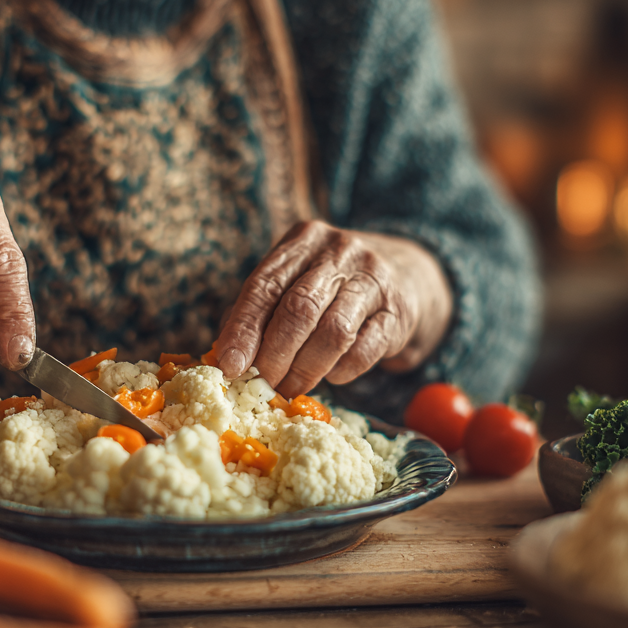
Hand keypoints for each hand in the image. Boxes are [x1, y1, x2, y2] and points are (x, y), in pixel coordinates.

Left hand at [214, 221, 451, 397]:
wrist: (403, 275)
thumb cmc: (330, 285)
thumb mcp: (293, 280)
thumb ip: (258, 311)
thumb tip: (225, 357)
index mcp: (302, 239)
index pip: (265, 285)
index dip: (244, 329)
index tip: (230, 366)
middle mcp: (339, 251)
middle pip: (299, 309)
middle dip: (275, 355)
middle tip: (262, 385)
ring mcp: (373, 278)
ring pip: (333, 332)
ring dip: (306, 369)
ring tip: (291, 387)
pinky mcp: (397, 311)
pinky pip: (364, 350)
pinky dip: (341, 371)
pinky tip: (330, 375)